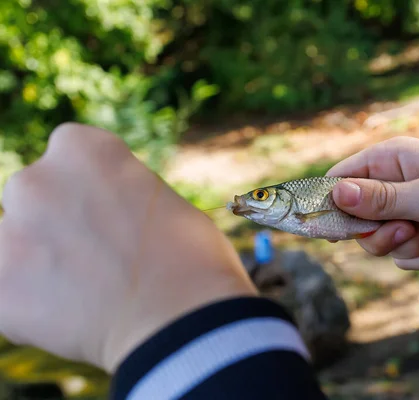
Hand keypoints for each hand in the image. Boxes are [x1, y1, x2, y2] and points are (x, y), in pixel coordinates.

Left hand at [0, 123, 256, 371]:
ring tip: (91, 294)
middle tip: (100, 256)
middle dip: (57, 221)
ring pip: (17, 246)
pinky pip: (10, 294)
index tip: (112, 213)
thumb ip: (120, 198)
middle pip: (35, 197)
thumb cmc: (192, 259)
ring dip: (42, 264)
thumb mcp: (161, 203)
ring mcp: (11, 234)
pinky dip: (34, 309)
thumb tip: (107, 220)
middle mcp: (35, 180)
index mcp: (81, 148)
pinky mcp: (0, 288)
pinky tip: (77, 319)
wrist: (183, 320)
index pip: (68, 155)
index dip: (91, 188)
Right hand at [327, 136, 418, 269]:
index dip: (331, 205)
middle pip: (354, 218)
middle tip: (407, 230)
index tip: (333, 232)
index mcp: (389, 159)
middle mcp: (392, 182)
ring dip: (403, 246)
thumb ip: (380, 199)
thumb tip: (334, 194)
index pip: (339, 179)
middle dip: (378, 234)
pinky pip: (399, 253)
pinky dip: (418, 255)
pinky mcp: (417, 229)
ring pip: (377, 240)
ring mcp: (404, 208)